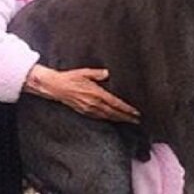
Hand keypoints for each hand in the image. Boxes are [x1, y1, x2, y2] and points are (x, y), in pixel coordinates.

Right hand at [25, 65, 140, 123]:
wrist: (56, 87)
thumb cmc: (70, 78)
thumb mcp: (85, 72)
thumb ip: (98, 74)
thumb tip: (108, 73)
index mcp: (96, 93)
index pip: (115, 103)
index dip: (126, 109)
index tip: (136, 112)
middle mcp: (94, 104)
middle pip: (114, 113)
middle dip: (126, 117)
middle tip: (137, 121)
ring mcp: (89, 109)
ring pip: (107, 117)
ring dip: (118, 119)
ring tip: (128, 121)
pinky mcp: (84, 112)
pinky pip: (99, 117)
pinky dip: (108, 119)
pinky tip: (113, 119)